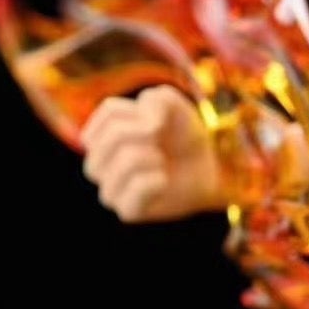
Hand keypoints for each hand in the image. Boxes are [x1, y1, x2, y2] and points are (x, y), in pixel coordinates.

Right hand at [80, 85, 223, 221]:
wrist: (209, 171)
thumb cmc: (184, 138)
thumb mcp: (176, 108)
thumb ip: (159, 98)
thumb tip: (147, 122)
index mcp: (103, 134)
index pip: (110, 112)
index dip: (141, 112)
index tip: (159, 122)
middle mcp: (99, 162)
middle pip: (109, 138)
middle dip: (143, 135)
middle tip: (160, 143)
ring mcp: (110, 188)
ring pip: (121, 163)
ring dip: (149, 157)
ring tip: (161, 161)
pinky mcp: (127, 210)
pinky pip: (134, 190)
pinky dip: (155, 181)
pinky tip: (163, 181)